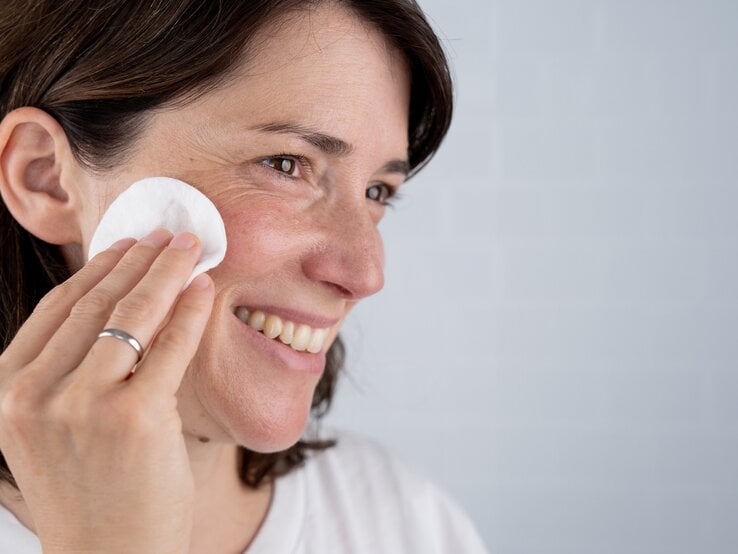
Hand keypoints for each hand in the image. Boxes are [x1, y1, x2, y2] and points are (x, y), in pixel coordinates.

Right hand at [0, 228, 214, 553]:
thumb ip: (71, 369)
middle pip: (95, 304)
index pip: (58, 309)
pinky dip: (189, 311)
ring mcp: (81, 406)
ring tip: (190, 249)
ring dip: (166, 272)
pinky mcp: (133, 418)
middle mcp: (33, 395)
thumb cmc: (92, 490)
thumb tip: (120, 300)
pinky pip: (168, 346)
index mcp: (8, 391)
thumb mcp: (57, 425)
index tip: (128, 243)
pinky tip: (205, 289)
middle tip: (168, 234)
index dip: (98, 268)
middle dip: (137, 260)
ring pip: (131, 316)